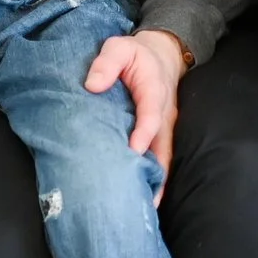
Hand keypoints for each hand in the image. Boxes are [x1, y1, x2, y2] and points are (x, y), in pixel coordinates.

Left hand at [84, 28, 187, 189]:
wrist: (161, 55)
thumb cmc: (135, 54)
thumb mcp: (119, 47)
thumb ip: (107, 62)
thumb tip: (92, 85)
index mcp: (154, 91)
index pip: (151, 116)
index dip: (143, 135)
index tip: (132, 152)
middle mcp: (164, 114)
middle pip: (164, 148)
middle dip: (157, 175)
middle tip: (142, 201)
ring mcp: (164, 127)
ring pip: (164, 159)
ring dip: (156, 183)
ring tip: (143, 210)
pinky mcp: (160, 135)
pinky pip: (159, 159)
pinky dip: (154, 179)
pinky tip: (143, 199)